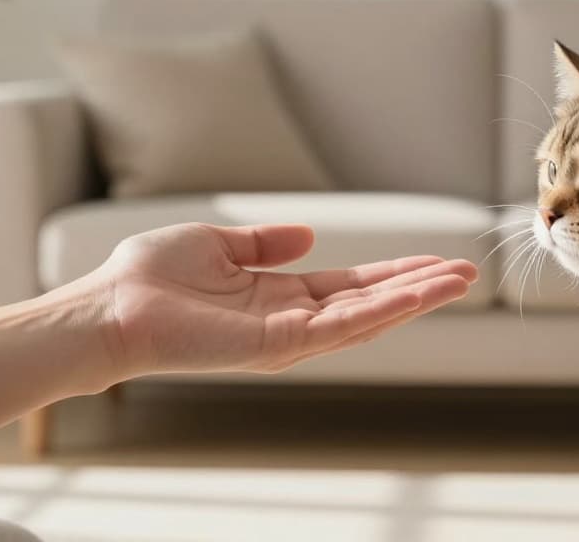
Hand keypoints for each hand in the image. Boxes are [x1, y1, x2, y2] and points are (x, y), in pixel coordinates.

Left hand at [90, 223, 476, 377]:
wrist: (111, 307)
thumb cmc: (149, 277)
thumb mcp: (218, 245)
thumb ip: (265, 244)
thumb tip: (307, 234)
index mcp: (277, 296)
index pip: (350, 285)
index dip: (393, 273)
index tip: (433, 261)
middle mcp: (290, 320)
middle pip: (370, 302)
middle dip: (419, 287)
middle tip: (467, 271)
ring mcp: (287, 336)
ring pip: (367, 317)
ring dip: (415, 298)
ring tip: (459, 279)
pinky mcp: (278, 344)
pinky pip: (341, 325)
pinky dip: (384, 309)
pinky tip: (416, 294)